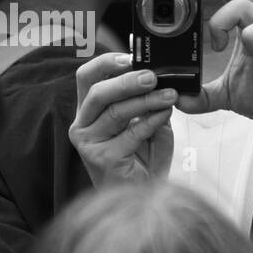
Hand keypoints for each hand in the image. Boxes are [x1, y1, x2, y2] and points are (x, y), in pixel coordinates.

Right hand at [69, 52, 175, 188]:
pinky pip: (130, 133)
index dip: (106, 62)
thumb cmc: (143, 158)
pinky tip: (165, 115)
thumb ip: (146, 97)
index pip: (86, 76)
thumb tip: (152, 67)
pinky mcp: (102, 159)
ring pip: (115, 112)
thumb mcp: (145, 120)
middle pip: (97, 92)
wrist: (144, 197)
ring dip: (146, 100)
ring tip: (169, 95)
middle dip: (127, 81)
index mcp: (89, 111)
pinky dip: (151, 121)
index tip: (131, 56)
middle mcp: (82, 125)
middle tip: (152, 76)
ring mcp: (89, 143)